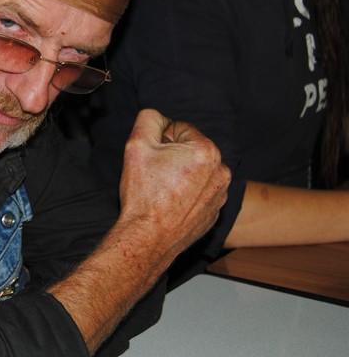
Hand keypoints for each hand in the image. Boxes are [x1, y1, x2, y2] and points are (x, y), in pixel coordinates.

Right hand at [117, 109, 230, 260]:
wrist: (149, 237)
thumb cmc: (144, 194)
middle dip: (172, 157)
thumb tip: (159, 118)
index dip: (160, 140)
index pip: (179, 128)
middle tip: (155, 175)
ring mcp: (220, 193)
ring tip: (163, 191)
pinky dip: (186, 193)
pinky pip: (199, 191)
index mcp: (206, 150)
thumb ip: (148, 119)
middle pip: (190, 149)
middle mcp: (221, 170)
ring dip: (180, 174)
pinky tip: (171, 203)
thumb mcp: (136, 145)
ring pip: (195, 170)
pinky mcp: (215, 211)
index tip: (152, 159)